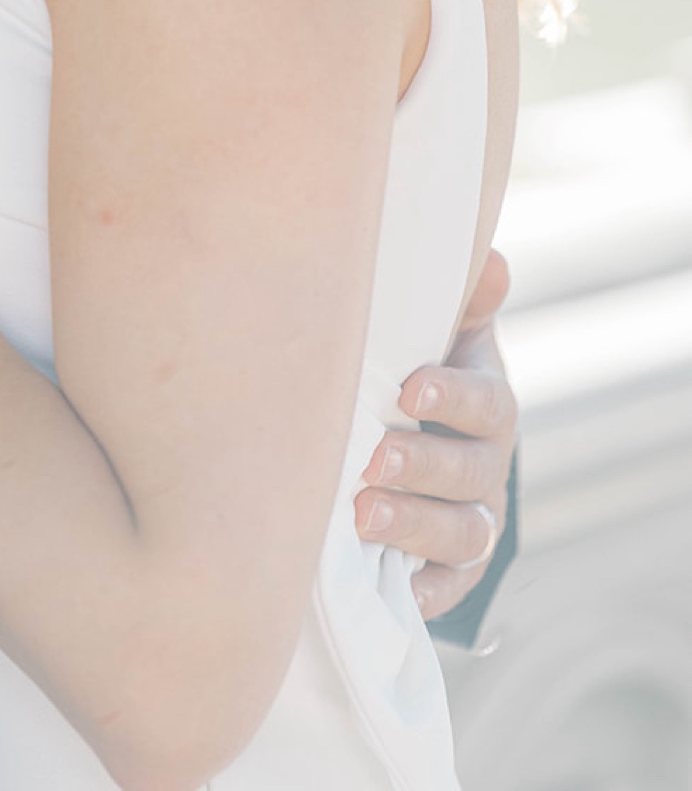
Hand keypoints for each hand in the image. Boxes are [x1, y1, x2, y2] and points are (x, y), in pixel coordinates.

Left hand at [354, 248, 516, 617]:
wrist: (406, 435)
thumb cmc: (410, 367)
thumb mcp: (434, 329)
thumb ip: (459, 298)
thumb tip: (490, 262)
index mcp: (489, 406)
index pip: (488, 402)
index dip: (453, 396)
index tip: (408, 388)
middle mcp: (489, 468)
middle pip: (470, 474)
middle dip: (423, 468)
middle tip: (372, 458)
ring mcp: (474, 522)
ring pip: (460, 534)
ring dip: (414, 527)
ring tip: (362, 516)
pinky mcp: (450, 571)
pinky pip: (444, 589)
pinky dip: (421, 591)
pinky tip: (385, 584)